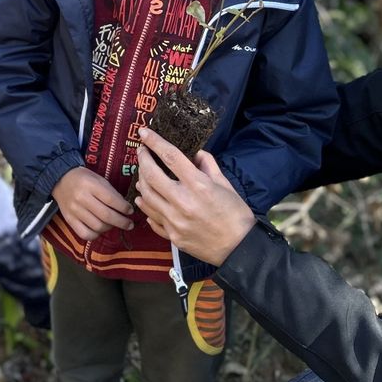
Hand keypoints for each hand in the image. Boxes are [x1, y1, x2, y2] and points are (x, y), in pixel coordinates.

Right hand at [52, 166, 135, 240]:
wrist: (61, 179)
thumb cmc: (84, 179)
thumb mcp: (99, 179)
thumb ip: (111, 193)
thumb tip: (126, 209)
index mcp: (90, 185)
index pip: (111, 199)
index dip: (124, 208)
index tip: (130, 211)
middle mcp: (81, 198)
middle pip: (106, 215)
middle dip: (121, 222)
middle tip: (129, 224)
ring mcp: (74, 210)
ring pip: (97, 226)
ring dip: (110, 228)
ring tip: (114, 225)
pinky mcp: (69, 220)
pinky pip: (85, 234)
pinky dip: (96, 235)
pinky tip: (100, 230)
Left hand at [133, 127, 254, 265]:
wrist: (239, 249)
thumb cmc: (236, 214)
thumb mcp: (225, 184)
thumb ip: (208, 165)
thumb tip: (195, 153)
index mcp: (198, 186)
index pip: (170, 157)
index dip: (154, 141)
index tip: (144, 132)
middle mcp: (183, 202)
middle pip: (151, 175)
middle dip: (142, 159)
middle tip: (141, 151)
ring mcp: (175, 221)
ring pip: (146, 196)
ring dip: (141, 181)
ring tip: (143, 173)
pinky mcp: (172, 236)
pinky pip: (152, 217)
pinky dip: (146, 205)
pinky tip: (145, 199)